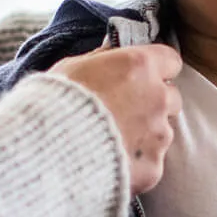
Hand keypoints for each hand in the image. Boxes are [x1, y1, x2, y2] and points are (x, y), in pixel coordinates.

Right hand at [50, 44, 182, 194]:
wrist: (45, 155)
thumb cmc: (53, 105)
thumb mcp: (71, 68)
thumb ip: (100, 58)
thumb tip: (111, 48)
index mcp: (139, 66)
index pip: (170, 61)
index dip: (156, 70)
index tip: (141, 77)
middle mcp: (157, 98)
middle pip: (171, 98)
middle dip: (153, 103)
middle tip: (124, 112)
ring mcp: (158, 136)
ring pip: (163, 132)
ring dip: (146, 135)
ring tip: (111, 142)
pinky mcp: (153, 168)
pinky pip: (151, 163)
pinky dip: (136, 164)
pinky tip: (111, 164)